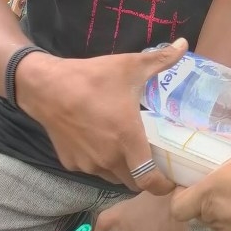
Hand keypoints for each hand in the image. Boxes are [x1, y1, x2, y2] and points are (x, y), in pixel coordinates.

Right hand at [18, 38, 187, 194]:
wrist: (46, 87)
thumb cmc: (93, 78)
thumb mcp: (130, 66)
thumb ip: (162, 59)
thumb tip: (184, 43)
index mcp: (127, 139)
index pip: (149, 180)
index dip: (163, 187)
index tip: (171, 183)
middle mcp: (109, 158)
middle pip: (133, 183)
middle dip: (145, 177)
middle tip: (153, 160)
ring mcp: (88, 163)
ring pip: (113, 177)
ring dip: (123, 170)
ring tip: (128, 149)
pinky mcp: (70, 163)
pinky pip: (92, 169)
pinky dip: (101, 162)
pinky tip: (102, 141)